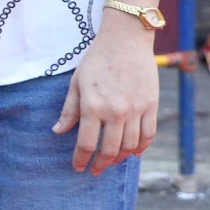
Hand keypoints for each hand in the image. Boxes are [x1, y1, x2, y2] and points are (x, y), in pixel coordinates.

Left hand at [52, 9, 161, 171]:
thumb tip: (58, 131)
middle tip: (95, 170)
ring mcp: (136, 110)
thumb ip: (69, 110)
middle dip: (100, 164)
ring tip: (112, 161)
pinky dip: (141, 147)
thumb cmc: (96, 59)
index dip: (81, 159)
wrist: (126, 39)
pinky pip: (148, 134)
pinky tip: (133, 152)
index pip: (86, 143)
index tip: (78, 167)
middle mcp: (115, 111)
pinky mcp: (151, 105)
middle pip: (110, 150)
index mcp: (93, 106)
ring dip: (120, 158)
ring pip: (130, 146)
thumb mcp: (77, 82)